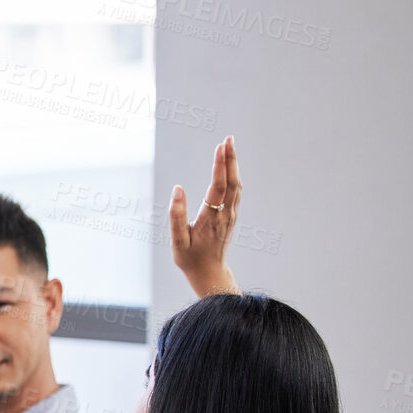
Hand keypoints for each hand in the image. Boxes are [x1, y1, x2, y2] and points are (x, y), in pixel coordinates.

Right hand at [169, 135, 242, 297]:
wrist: (209, 273)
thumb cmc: (190, 258)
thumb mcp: (177, 241)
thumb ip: (176, 215)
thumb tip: (178, 189)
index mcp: (211, 219)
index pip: (218, 187)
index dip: (220, 166)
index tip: (220, 147)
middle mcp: (226, 214)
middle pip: (232, 182)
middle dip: (230, 159)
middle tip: (228, 139)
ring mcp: (231, 215)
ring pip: (236, 185)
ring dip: (233, 165)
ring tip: (229, 147)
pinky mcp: (232, 216)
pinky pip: (236, 192)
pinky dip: (234, 175)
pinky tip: (230, 167)